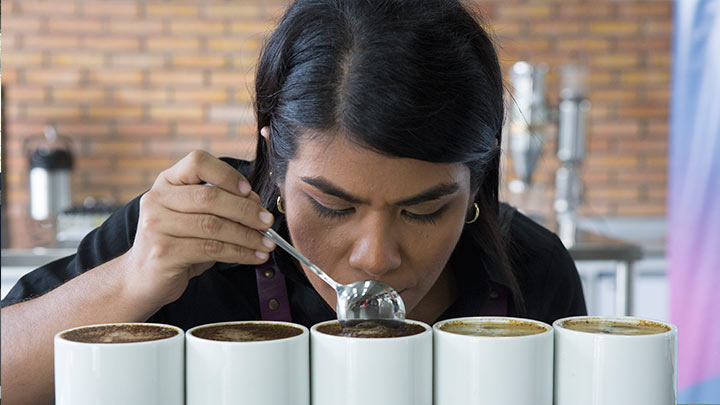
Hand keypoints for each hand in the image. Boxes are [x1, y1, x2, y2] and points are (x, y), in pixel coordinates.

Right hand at [122, 150, 275, 307]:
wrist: (141, 279)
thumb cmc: (177, 243)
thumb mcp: (195, 218)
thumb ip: (221, 206)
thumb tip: (255, 202)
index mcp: (167, 182)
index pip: (198, 162)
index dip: (227, 174)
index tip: (249, 191)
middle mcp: (157, 199)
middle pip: (210, 197)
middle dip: (246, 210)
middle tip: (268, 222)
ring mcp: (157, 226)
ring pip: (213, 226)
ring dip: (247, 236)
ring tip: (267, 244)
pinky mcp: (163, 253)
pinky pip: (211, 249)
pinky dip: (239, 253)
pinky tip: (254, 257)